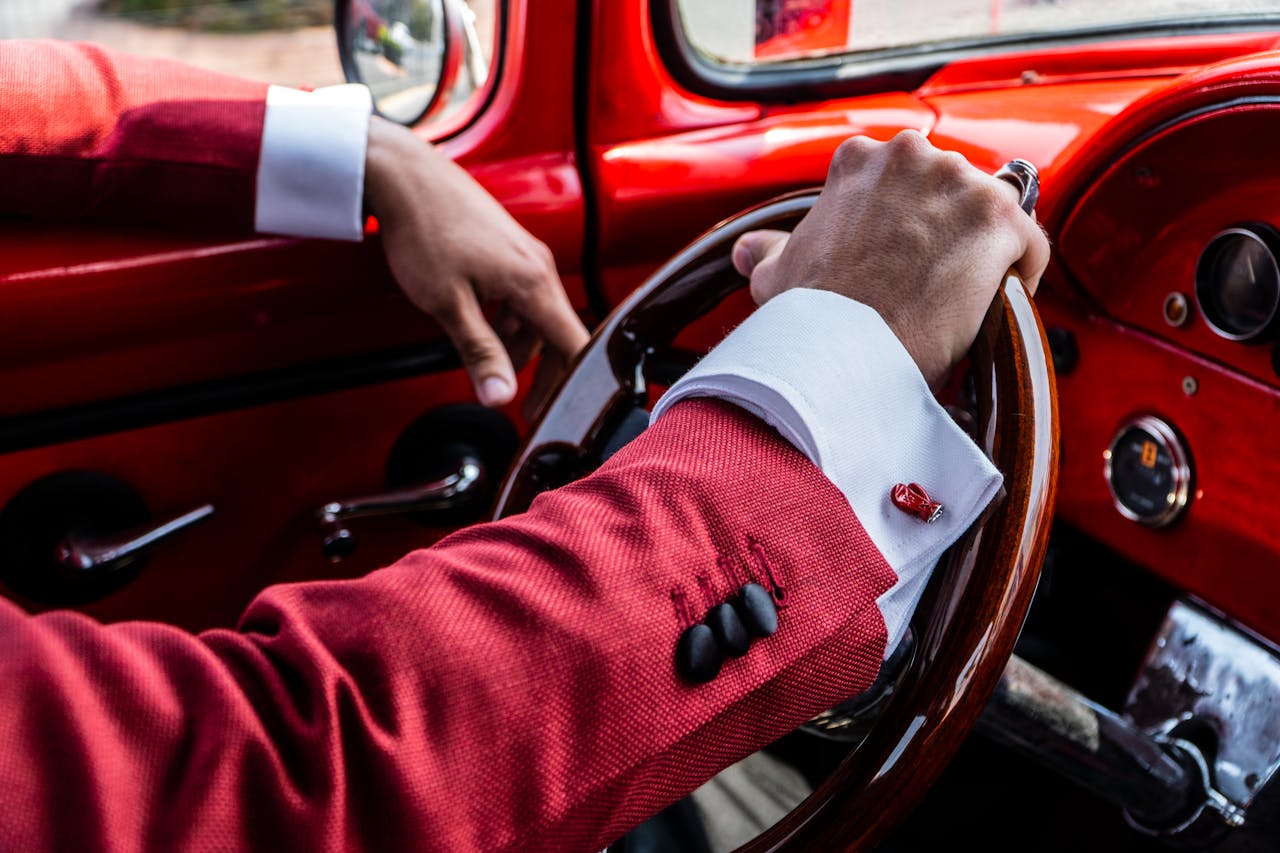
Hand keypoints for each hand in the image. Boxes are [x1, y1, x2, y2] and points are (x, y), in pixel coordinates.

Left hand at [363, 118, 589, 406]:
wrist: (404, 175)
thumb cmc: (424, 230)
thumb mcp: (448, 304)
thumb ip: (480, 352)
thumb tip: (501, 395)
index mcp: (534, 282)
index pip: (575, 346)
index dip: (568, 385)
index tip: (549, 412)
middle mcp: (539, 267)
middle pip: (560, 335)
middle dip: (544, 374)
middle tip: (523, 406)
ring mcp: (525, 256)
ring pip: (537, 317)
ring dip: (518, 347)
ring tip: (486, 364)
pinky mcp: (509, 249)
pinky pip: (522, 297)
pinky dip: (508, 322)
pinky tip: (479, 327)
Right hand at [731, 130, 1049, 387]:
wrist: (844, 351)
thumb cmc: (811, 315)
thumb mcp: (777, 273)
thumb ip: (769, 251)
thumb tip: (748, 252)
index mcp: (860, 159)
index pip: (905, 181)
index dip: (908, 225)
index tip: (902, 258)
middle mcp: (913, 155)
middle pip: (952, 190)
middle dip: (948, 232)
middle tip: (931, 282)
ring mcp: (961, 182)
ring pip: (993, 215)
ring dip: (984, 252)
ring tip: (962, 299)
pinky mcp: (1002, 218)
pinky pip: (1030, 246)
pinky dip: (1020, 275)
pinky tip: (995, 307)